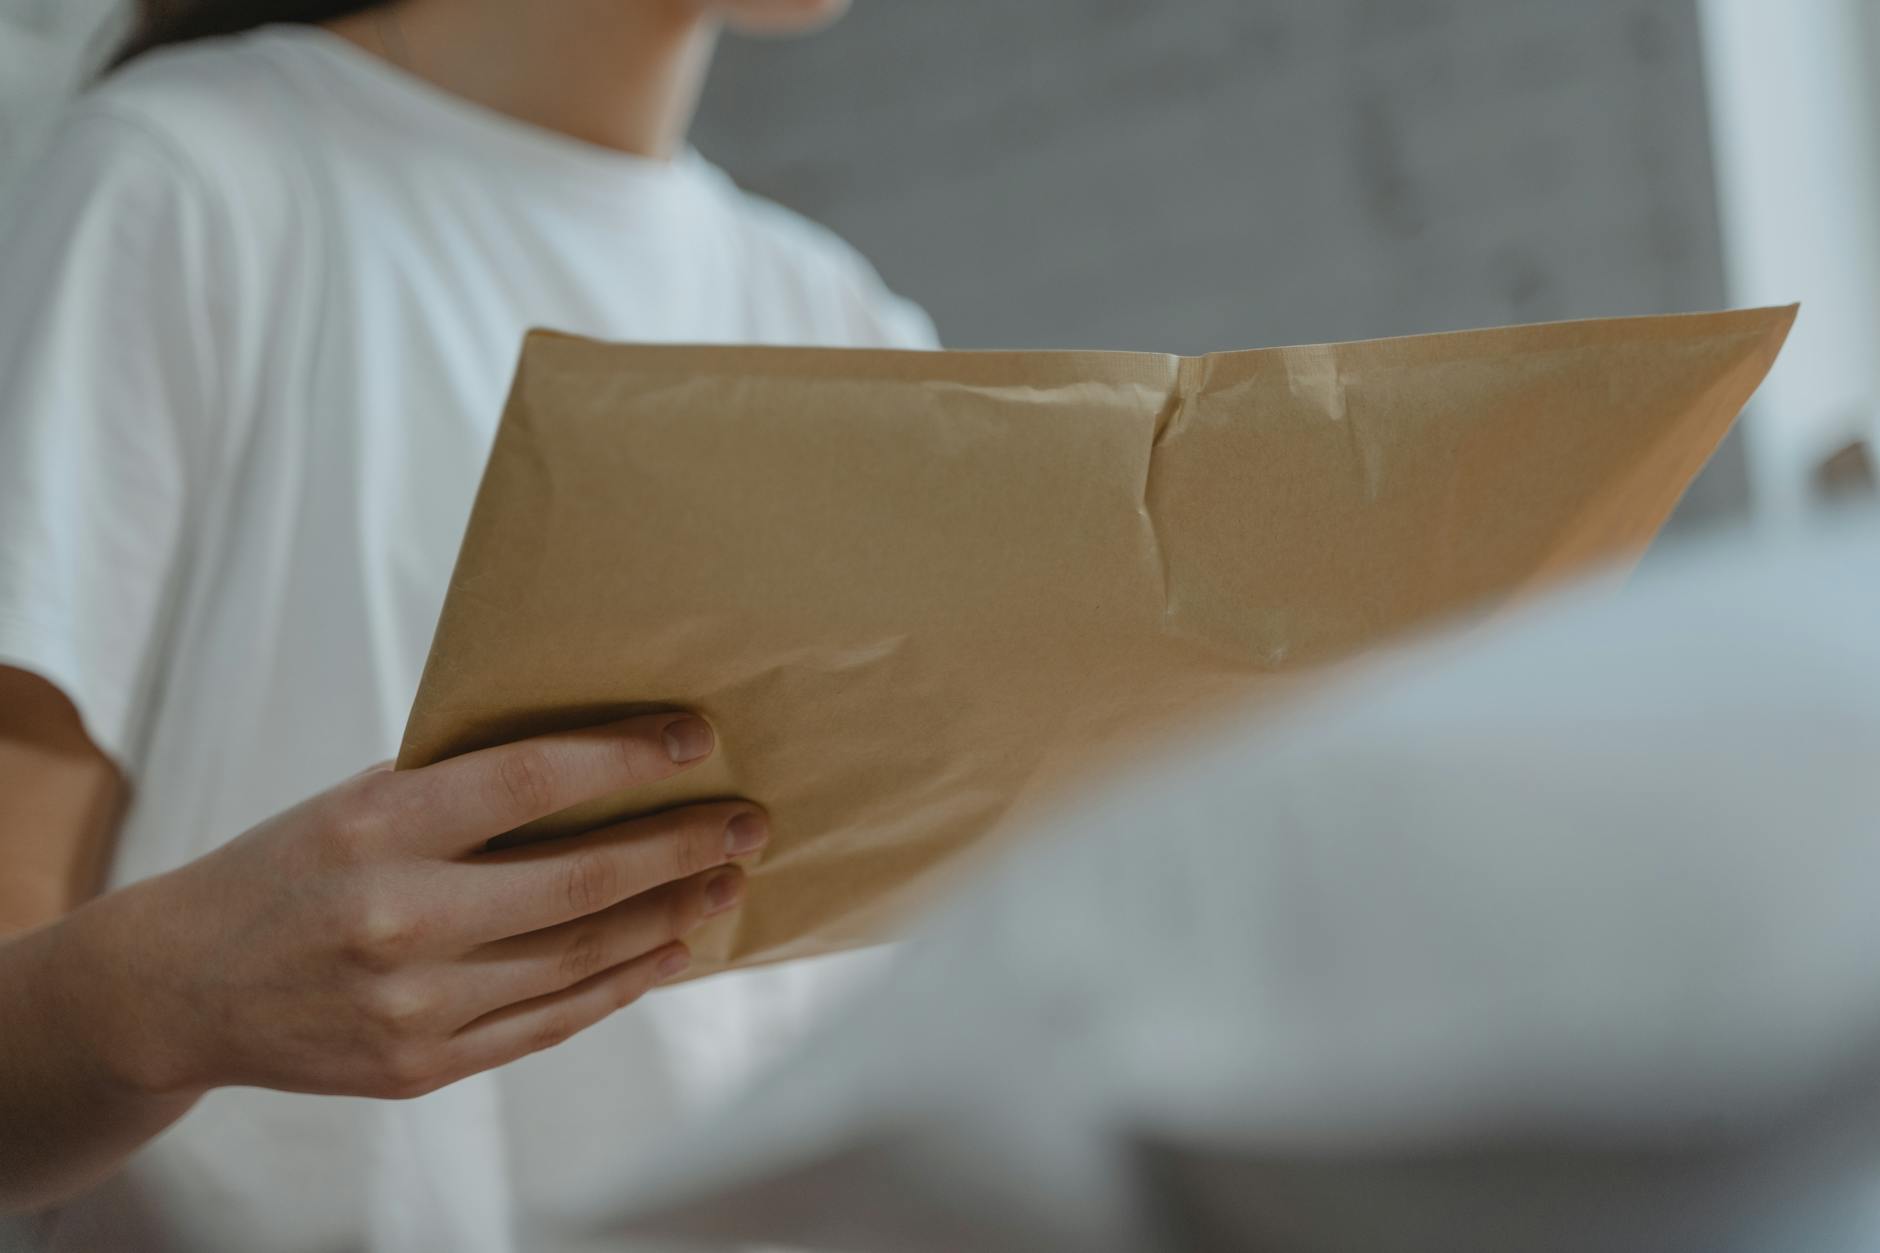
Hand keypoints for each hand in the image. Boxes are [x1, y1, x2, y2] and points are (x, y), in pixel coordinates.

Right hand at [82, 714, 765, 1099]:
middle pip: (579, 879)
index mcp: (377, 826)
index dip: (625, 758)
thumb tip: (598, 759)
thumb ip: (461, 788)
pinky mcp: (420, 1067)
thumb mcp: (356, 801)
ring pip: (579, 958)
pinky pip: (549, 1022)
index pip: (530, 780)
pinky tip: (668, 951)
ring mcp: (411, 1004)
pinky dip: (619, 984)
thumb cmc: (285, 869)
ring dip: (667, 918)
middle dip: (680, 847)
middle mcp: (397, 916)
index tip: (697, 738)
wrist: (178, 987)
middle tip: (748, 823)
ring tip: (724, 883)